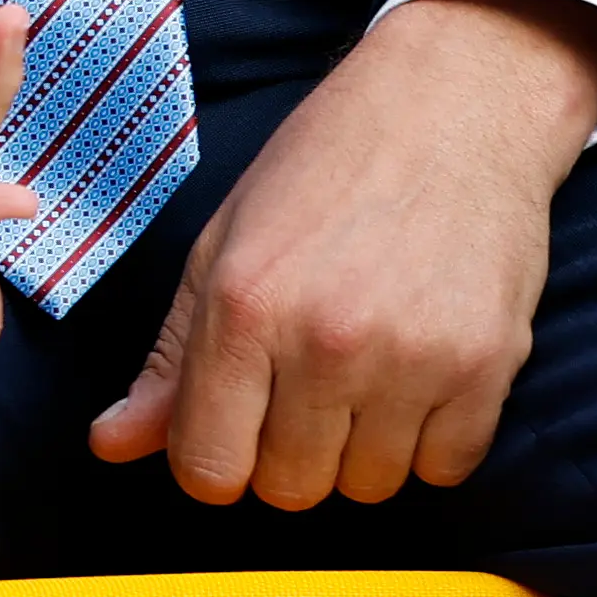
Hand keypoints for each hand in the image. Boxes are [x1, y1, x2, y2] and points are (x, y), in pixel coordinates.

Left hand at [87, 0, 596, 507]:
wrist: (452, 107)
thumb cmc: (324, 167)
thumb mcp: (223, 244)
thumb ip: (172, 357)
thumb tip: (110, 444)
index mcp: (243, 304)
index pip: (208, 468)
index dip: (213, 458)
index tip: (233, 425)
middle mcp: (325, 340)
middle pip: (289, 489)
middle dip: (289, 451)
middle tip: (306, 378)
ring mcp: (412, 358)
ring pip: (369, 487)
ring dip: (363, 446)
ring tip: (368, 361)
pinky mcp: (486, 368)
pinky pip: (445, 470)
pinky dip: (432, 439)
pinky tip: (421, 366)